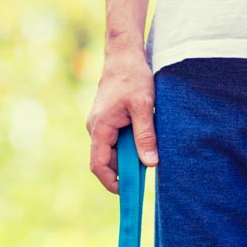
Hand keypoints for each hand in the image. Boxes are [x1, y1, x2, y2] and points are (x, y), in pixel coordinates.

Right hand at [86, 47, 159, 193]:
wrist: (124, 54)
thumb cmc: (133, 77)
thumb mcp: (144, 106)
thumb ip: (146, 135)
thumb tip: (151, 163)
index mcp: (100, 127)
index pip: (98, 165)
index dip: (111, 182)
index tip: (128, 192)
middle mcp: (96, 128)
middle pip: (107, 161)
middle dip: (125, 170)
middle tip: (148, 171)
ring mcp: (100, 125)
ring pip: (113, 151)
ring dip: (130, 156)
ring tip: (149, 151)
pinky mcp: (108, 120)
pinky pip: (116, 141)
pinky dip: (130, 146)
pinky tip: (145, 139)